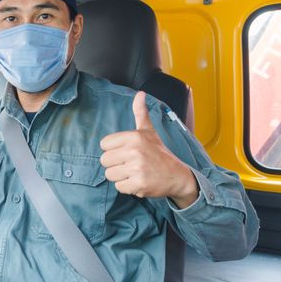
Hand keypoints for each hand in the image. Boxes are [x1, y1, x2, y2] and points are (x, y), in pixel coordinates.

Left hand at [99, 91, 198, 208]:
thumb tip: (140, 94)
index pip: (104, 144)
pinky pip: (119, 187)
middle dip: (115, 164)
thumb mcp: (149, 131)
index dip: (112, 150)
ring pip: (110, 175)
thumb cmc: (159, 152)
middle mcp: (135, 151)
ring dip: (120, 176)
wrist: (178, 175)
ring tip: (134, 172)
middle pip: (104, 160)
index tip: (125, 152)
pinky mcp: (139, 184)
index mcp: (134, 137)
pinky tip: (138, 181)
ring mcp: (137, 168)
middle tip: (130, 164)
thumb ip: (140, 112)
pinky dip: (127, 187)